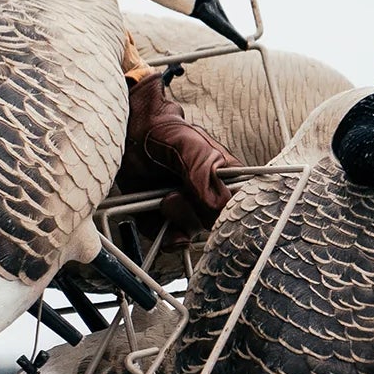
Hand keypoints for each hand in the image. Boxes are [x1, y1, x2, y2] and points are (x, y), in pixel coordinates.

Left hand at [123, 73, 233, 232]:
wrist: (135, 135)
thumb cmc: (167, 134)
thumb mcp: (189, 143)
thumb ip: (204, 170)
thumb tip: (216, 204)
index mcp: (228, 180)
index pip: (238, 208)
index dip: (223, 212)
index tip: (205, 204)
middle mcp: (212, 200)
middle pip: (212, 225)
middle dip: (190, 212)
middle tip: (174, 192)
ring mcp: (190, 212)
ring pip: (190, 234)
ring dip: (172, 217)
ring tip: (163, 195)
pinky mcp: (168, 222)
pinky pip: (168, 240)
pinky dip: (159, 231)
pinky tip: (154, 212)